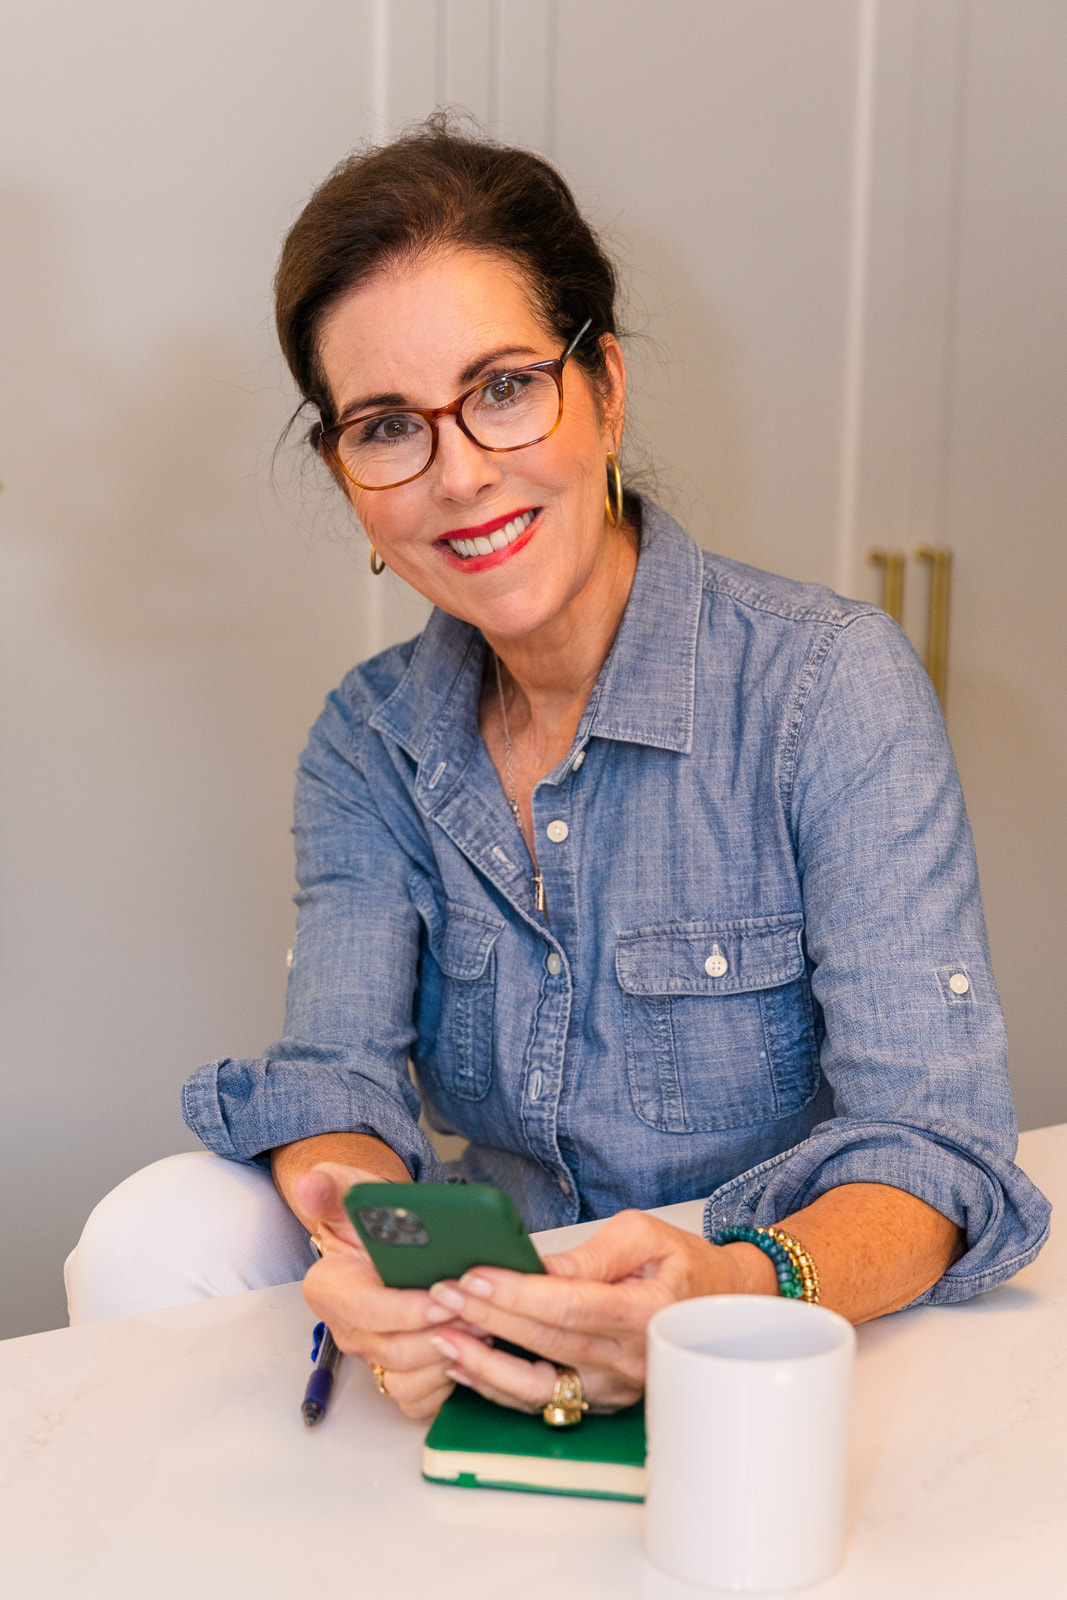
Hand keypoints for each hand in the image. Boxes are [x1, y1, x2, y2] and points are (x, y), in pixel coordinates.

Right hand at [296, 1162, 484, 1420]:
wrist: (384, 1239)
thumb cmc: (370, 1219)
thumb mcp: (348, 1190)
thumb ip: (330, 1187)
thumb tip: (310, 1185)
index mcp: (330, 1289)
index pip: (365, 1312)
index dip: (407, 1310)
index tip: (444, 1296)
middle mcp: (347, 1330)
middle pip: (392, 1351)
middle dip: (442, 1333)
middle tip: (481, 1309)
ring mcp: (372, 1357)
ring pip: (409, 1379)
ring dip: (451, 1357)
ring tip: (485, 1324)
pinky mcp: (397, 1375)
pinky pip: (419, 1399)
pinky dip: (447, 1382)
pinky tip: (472, 1352)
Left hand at [424, 1209, 766, 1413]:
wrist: (722, 1307)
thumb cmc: (684, 1265)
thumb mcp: (643, 1236)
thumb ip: (590, 1254)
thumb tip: (537, 1266)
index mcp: (644, 1313)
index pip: (567, 1305)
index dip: (516, 1292)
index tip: (474, 1274)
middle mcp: (629, 1359)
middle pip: (544, 1342)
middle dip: (486, 1316)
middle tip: (442, 1294)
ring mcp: (614, 1389)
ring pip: (538, 1387)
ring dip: (483, 1364)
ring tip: (443, 1336)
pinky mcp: (601, 1401)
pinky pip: (544, 1401)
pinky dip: (500, 1386)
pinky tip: (467, 1366)